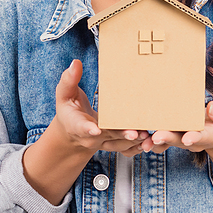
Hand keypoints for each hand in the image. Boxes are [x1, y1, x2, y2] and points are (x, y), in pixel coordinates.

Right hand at [24, 60, 150, 204]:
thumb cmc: (69, 109)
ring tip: (146, 135)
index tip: (95, 129)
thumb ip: (69, 80)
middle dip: (121, 134)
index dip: (88, 129)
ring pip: (119, 144)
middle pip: (107, 135)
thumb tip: (75, 63)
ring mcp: (103, 142)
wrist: (73, 133)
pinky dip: (137, 146)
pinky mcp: (114, 144)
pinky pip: (126, 149)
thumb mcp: (64, 95)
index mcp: (75, 124)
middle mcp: (90, 137)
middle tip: (134, 132)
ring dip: (133, 141)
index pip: (81, 127)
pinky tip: (149, 140)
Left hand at [140, 99, 212, 154]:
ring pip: (168, 139)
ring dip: (155, 140)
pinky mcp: (174, 133)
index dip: (196, 137)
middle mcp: (196, 139)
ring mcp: (183, 137)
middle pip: (181, 140)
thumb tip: (212, 109)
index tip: (188, 138)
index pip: (205, 136)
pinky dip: (150, 137)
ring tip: (143, 140)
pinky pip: (161, 136)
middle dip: (168, 138)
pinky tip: (139, 134)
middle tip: (156, 137)